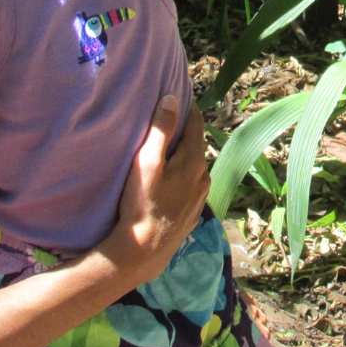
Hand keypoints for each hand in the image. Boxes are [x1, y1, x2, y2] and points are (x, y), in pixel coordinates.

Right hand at [107, 94, 209, 282]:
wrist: (144, 251)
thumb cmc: (142, 204)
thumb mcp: (147, 163)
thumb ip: (160, 130)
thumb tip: (172, 99)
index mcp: (194, 161)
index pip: (196, 124)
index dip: (187, 108)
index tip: (177, 95)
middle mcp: (203, 177)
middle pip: (196, 145)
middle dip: (184, 131)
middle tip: (167, 119)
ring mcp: (200, 196)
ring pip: (195, 165)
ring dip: (184, 154)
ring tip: (167, 148)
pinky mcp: (193, 211)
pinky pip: (192, 183)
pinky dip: (184, 174)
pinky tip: (171, 178)